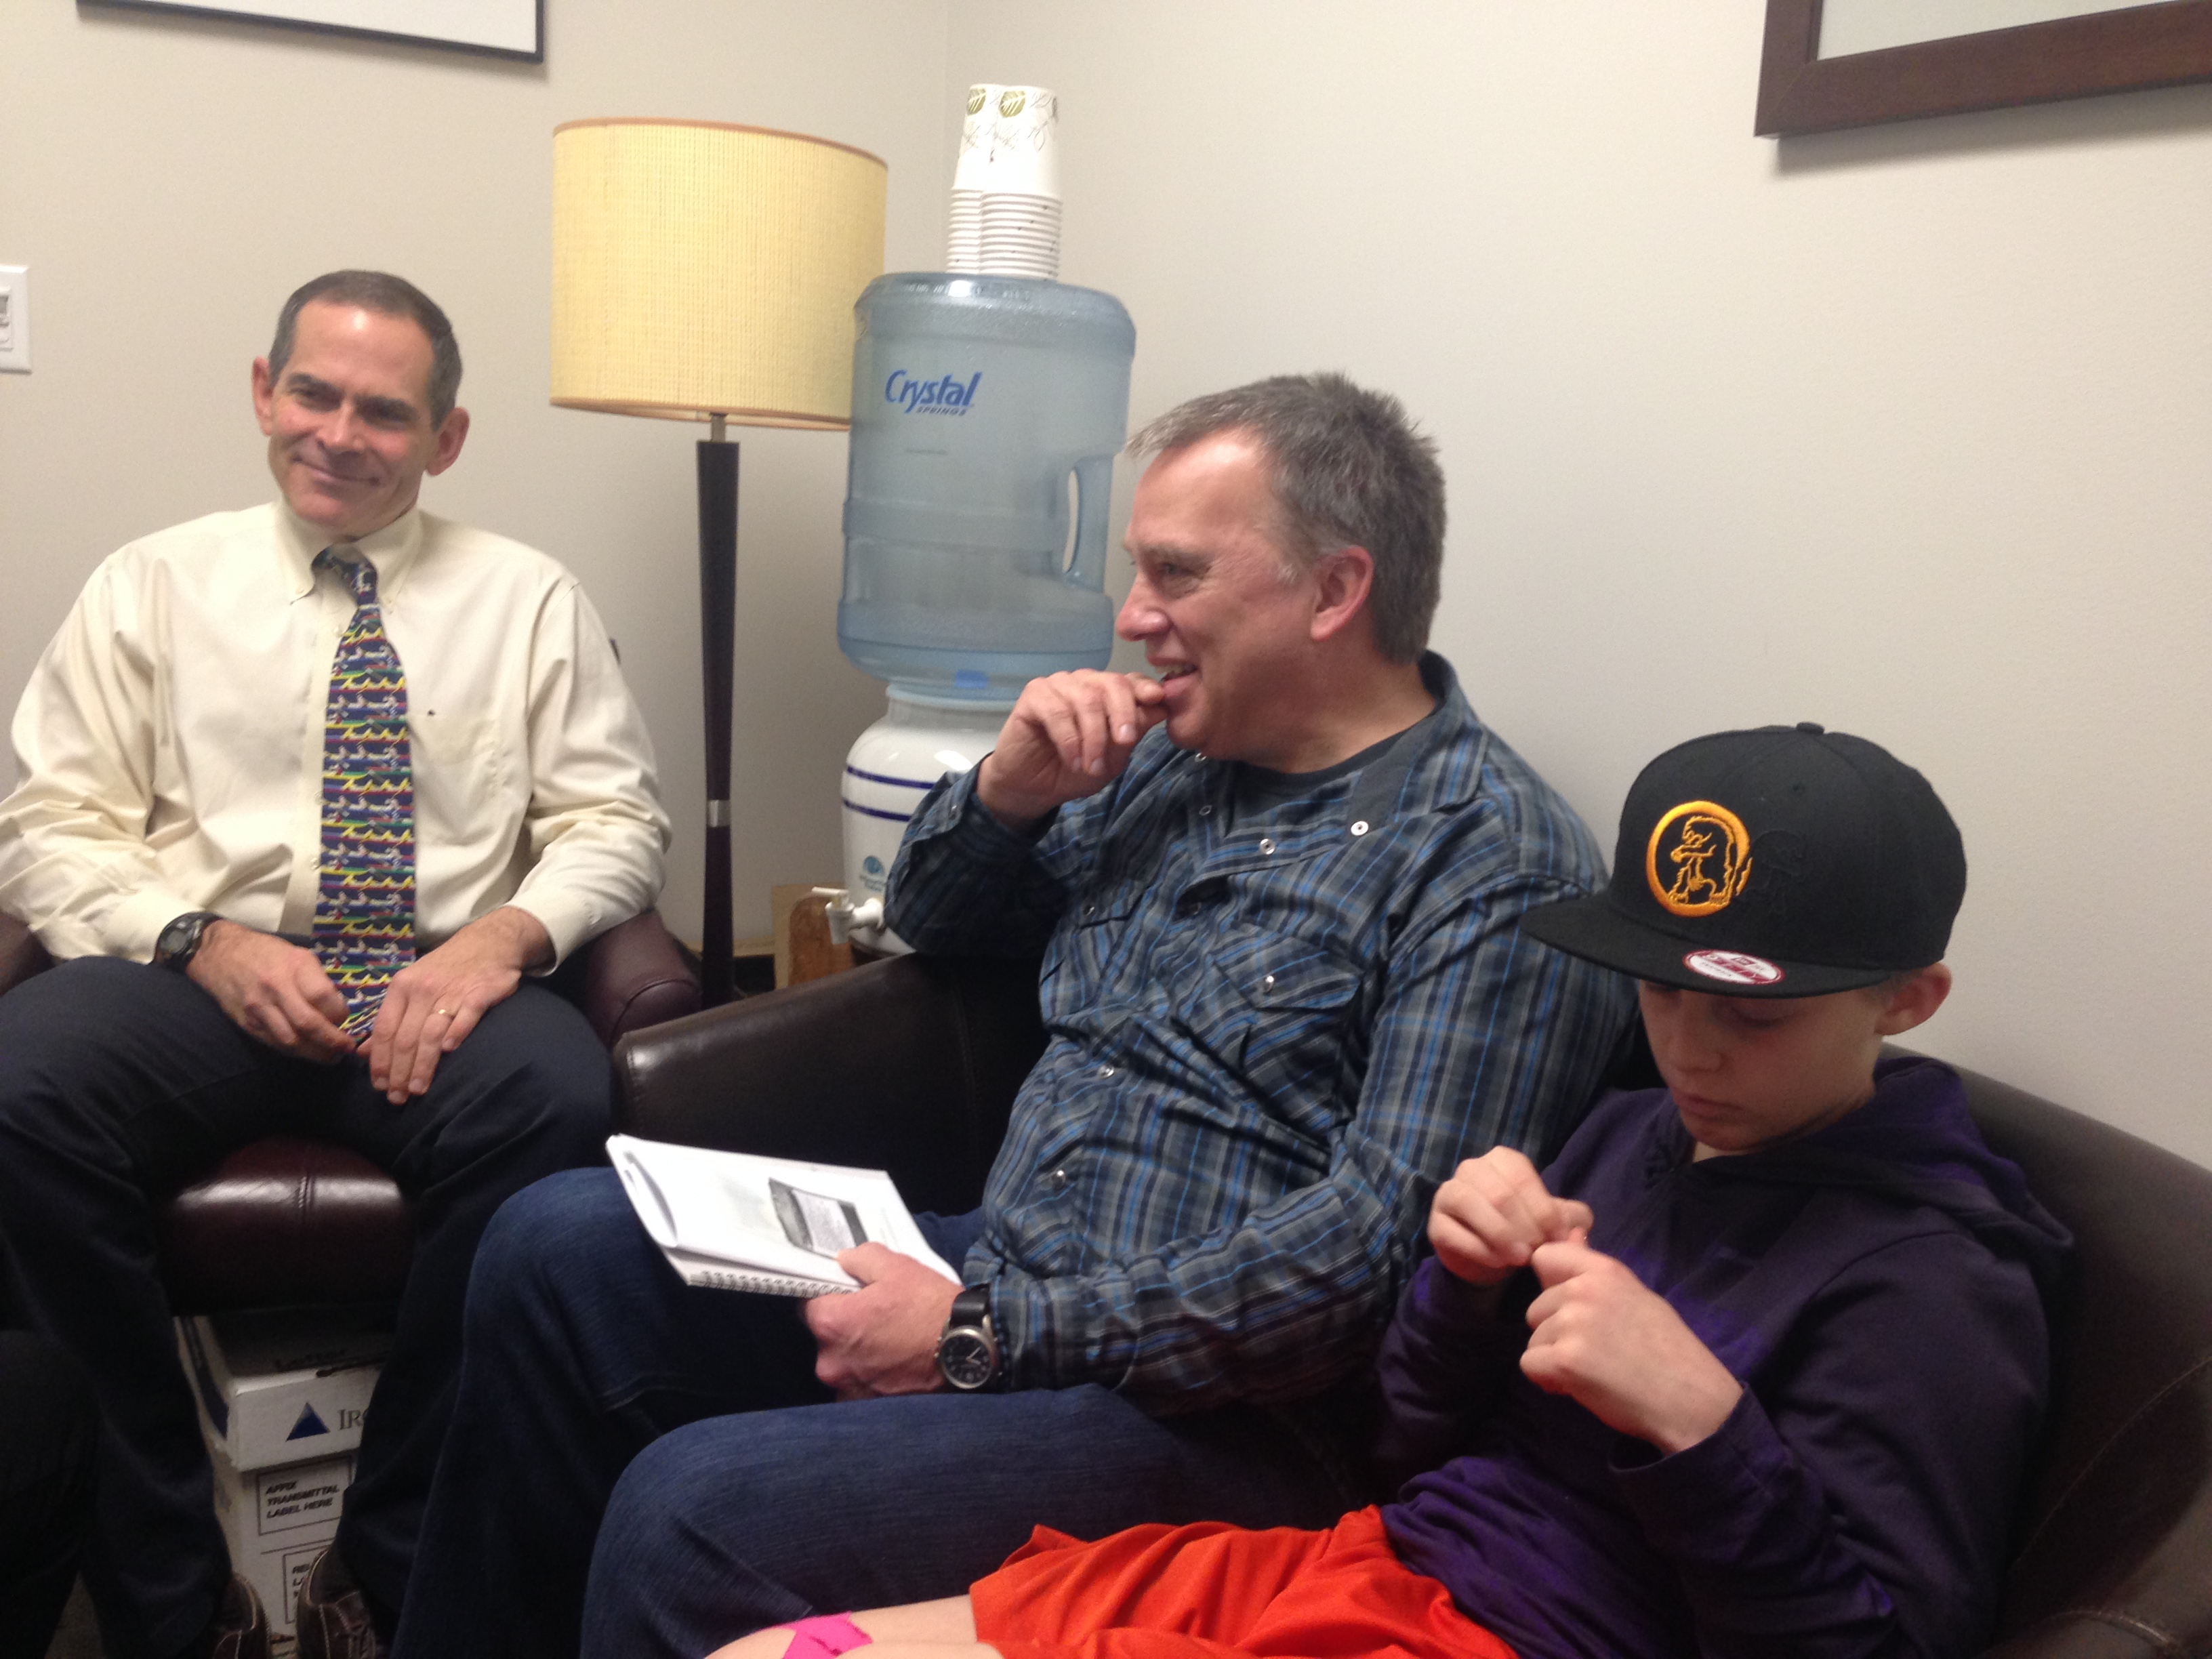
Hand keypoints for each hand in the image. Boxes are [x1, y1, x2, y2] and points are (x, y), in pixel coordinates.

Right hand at [188, 922, 355, 1061]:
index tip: (347, 1020)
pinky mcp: (247, 1023)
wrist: (219, 955)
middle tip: (346, 1048)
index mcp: (295, 965)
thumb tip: (338, 1009)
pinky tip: (308, 1052)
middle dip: (332, 1041)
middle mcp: (276, 987)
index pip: (322, 997)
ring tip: (331, 1056)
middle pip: (308, 1023)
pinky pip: (275, 1043)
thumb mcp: (298, 954)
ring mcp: (259, 1008)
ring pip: (291, 1040)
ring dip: (315, 1053)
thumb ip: (316, 980)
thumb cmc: (266, 952)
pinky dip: (295, 1051)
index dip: (339, 1014)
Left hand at [361, 906, 549, 1104]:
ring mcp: (452, 991)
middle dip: (399, 1072)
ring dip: (422, 1065)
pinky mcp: (480, 993)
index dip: (380, 1061)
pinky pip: (465, 1016)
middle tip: (397, 1098)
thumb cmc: (446, 968)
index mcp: (402, 987)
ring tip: (417, 1090)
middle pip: (406, 1037)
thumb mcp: (411, 986)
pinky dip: (456, 1033)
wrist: (489, 941)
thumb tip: (364, 1052)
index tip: (379, 1086)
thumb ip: (390, 1018)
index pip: (385, 1030)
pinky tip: (449, 1051)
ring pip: (431, 1034)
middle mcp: (423, 989)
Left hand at [803, 1244, 961, 1399]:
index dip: (830, 1295)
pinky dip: (871, 1376)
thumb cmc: (929, 1306)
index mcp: (830, 1323)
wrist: (966, 1350)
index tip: (850, 1294)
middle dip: (845, 1326)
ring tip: (889, 1343)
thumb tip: (843, 1261)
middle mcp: (830, 1361)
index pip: (810, 1303)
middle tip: (876, 1317)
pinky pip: (858, 1385)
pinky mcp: (867, 1405)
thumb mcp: (896, 1266)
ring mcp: (848, 1387)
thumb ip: (860, 1258)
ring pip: (843, 1363)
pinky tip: (894, 1365)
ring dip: (858, 1354)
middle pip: (825, 1337)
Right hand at [974, 671, 1167, 830]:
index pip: (1131, 681)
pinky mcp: (1034, 695)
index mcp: (1107, 693)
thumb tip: (1161, 707)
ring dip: (1094, 737)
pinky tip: (1073, 760)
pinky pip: (1057, 711)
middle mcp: (1085, 683)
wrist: (1033, 787)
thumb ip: (1133, 732)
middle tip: (1125, 743)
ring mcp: (1059, 685)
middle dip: (1123, 713)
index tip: (1157, 699)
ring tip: (1092, 767)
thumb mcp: (1113, 758)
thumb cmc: (1074, 771)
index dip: (1145, 688)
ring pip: (1086, 699)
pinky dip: (1070, 739)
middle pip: (1112, 683)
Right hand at [1427, 1148, 1593, 1287]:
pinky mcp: (1435, 1225)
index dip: (1542, 1209)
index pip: (1522, 1178)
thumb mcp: (1554, 1222)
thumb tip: (1574, 1228)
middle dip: (1524, 1226)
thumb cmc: (1525, 1230)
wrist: (1492, 1259)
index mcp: (1503, 1160)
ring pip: (1471, 1205)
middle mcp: (1471, 1169)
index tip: (1558, 1238)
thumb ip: (1572, 1219)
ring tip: (1521, 1258)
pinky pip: (1454, 1233)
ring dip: (1501, 1235)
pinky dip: (1480, 1250)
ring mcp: (1448, 1194)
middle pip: (1499, 1193)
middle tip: (1539, 1252)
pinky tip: (1500, 1263)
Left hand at [1519, 1240, 1743, 1453]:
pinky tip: (1581, 1386)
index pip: (1545, 1256)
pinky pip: (1530, 1366)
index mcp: (1605, 1271)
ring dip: (1554, 1358)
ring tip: (1594, 1370)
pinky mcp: (1565, 1360)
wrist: (1691, 1400)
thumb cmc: (1667, 1351)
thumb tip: (1573, 1233)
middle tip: (1595, 1351)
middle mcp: (1584, 1290)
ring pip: (1533, 1339)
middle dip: (1555, 1333)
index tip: (1569, 1308)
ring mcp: (1573, 1324)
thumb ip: (1595, 1271)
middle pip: (1536, 1308)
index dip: (1549, 1284)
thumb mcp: (1635, 1297)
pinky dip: (1549, 1381)